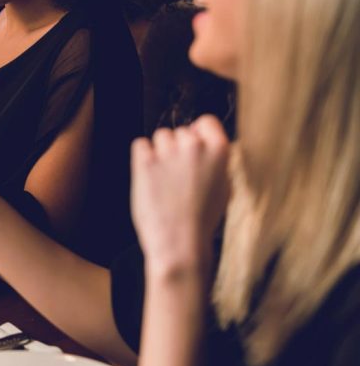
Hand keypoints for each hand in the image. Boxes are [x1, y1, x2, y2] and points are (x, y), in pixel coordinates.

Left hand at [131, 116, 230, 275]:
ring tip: (165, 180)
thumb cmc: (202, 220)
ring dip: (160, 152)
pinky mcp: (145, 162)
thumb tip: (207, 143)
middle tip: (178, 176)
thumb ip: (216, 162)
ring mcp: (169, 153)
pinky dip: (142, 158)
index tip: (194, 145)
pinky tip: (150, 178)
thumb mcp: (224, 188)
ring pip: (160, 137)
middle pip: (180, 131)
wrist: (180, 244)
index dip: (198, 132)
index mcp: (219, 151)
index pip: (206, 121)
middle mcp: (194, 146)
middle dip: (177, 148)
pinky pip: (140, 145)